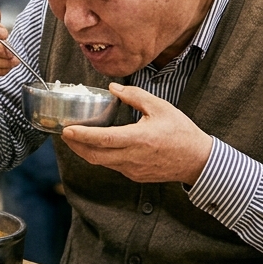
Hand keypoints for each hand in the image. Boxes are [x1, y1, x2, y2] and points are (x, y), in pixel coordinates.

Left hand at [62, 83, 212, 184]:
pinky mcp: (134, 175)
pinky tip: (97, 146)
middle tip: (64, 133)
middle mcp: (133, 157)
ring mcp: (133, 169)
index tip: (67, 129)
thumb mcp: (160, 107)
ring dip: (85, 151)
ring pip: (101, 162)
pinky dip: (100, 156)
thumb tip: (113, 88)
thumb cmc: (181, 132)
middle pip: (95, 155)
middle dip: (75, 145)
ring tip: (75, 138)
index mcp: (139, 139)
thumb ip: (135, 96)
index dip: (82, 135)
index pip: (104, 139)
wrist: (198, 160)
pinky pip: (112, 166)